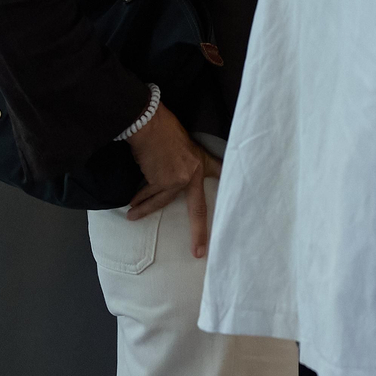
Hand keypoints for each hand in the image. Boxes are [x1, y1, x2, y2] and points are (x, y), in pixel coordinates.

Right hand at [124, 104, 223, 258]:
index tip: (244, 204)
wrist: (150, 123)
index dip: (230, 186)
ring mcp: (179, 179)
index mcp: (203, 161)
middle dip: (199, 233)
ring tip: (132, 216)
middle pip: (198, 210)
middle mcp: (194, 173)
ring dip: (144, 209)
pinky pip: (149, 194)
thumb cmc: (165, 128)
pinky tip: (131, 204)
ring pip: (161, 201)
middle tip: (199, 252)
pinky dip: (139, 199)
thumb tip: (177, 170)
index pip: (222, 175)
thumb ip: (186, 161)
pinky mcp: (162, 181)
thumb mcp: (184, 144)